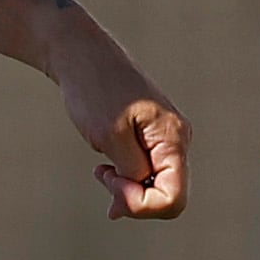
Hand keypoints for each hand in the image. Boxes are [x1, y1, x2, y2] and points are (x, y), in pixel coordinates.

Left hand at [48, 24, 188, 220]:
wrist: (81, 54)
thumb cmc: (94, 88)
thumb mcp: (110, 136)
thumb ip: (132, 172)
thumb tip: (137, 200)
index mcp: (173, 138)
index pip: (173, 199)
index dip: (141, 205)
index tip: (112, 184)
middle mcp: (177, 139)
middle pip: (168, 196)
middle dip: (134, 198)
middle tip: (104, 176)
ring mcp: (165, 138)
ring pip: (156, 186)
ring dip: (128, 188)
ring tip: (103, 170)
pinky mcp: (150, 137)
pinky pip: (147, 172)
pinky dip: (126, 178)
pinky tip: (107, 167)